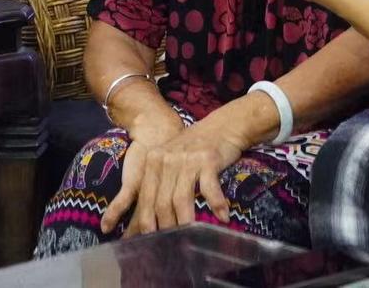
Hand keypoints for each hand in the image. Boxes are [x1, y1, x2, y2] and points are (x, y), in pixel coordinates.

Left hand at [101, 114, 243, 236]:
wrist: (223, 125)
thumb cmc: (195, 148)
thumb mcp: (171, 160)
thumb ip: (159, 183)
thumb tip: (148, 218)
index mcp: (154, 161)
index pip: (145, 197)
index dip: (146, 221)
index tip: (148, 239)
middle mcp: (167, 159)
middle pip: (161, 201)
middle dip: (165, 226)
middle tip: (171, 243)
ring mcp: (187, 159)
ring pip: (181, 198)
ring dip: (186, 220)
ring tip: (190, 235)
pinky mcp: (208, 159)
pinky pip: (209, 188)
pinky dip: (216, 204)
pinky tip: (222, 216)